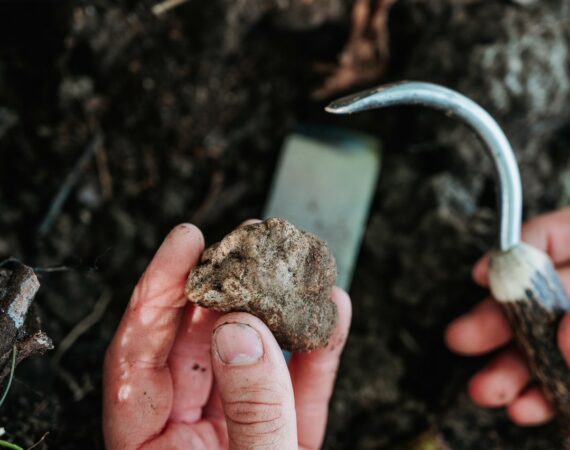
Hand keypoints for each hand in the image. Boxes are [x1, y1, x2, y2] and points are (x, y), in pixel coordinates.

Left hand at [103, 223, 351, 449]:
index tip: (185, 241)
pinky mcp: (285, 433)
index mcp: (155, 447)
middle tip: (245, 243)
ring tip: (291, 266)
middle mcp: (192, 431)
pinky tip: (333, 311)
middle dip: (224, 287)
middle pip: (197, 342)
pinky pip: (299, 383)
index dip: (159, 290)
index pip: (138, 354)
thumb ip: (251, 407)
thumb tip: (242, 331)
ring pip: (249, 354)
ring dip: (273, 310)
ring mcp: (241, 429)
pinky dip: (318, 348)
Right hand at [445, 208, 569, 425]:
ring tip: (489, 393)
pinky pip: (568, 382)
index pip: (559, 234)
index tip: (480, 276)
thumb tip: (564, 337)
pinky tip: (531, 410)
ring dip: (516, 370)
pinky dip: (549, 399)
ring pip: (551, 343)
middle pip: (543, 295)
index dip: (517, 250)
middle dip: (499, 322)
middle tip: (461, 339)